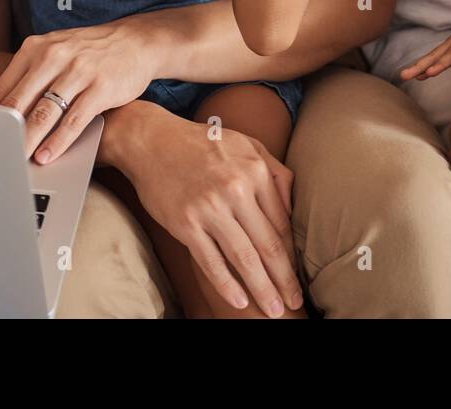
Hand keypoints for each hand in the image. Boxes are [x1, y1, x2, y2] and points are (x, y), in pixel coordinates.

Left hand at [0, 17, 163, 162]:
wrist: (137, 41)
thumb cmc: (90, 51)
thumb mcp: (56, 49)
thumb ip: (30, 72)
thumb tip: (0, 106)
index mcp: (36, 47)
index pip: (4, 87)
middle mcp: (55, 56)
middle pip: (20, 102)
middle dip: (5, 133)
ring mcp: (79, 71)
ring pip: (44, 113)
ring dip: (29, 141)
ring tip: (18, 160)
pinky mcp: (101, 87)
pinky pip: (74, 120)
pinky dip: (58, 141)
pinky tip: (48, 155)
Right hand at [116, 104, 302, 317]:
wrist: (152, 141)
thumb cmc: (203, 144)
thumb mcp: (248, 145)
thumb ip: (276, 172)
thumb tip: (294, 208)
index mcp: (255, 171)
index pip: (281, 224)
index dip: (292, 255)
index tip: (297, 276)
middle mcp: (235, 190)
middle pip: (268, 245)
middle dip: (284, 280)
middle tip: (294, 302)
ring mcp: (209, 208)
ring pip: (243, 258)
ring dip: (262, 289)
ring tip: (274, 309)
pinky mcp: (185, 223)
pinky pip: (211, 261)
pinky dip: (227, 285)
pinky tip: (240, 300)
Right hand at [400, 13, 450, 79]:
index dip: (441, 63)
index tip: (430, 72)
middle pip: (436, 54)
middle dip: (420, 65)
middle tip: (404, 75)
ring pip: (434, 56)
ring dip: (420, 66)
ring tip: (406, 76)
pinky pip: (438, 59)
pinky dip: (428, 66)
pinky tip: (421, 75)